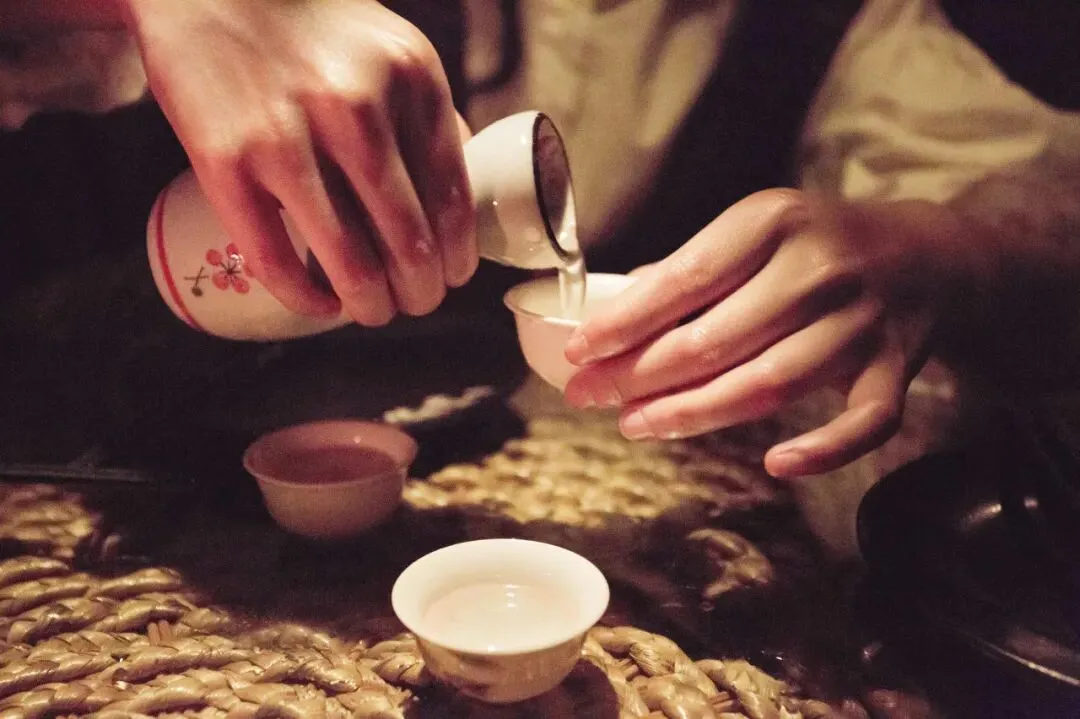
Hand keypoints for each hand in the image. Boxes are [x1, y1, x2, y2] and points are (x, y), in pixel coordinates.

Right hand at [125, 0, 475, 324]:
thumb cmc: (312, 29)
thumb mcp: (393, 50)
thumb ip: (429, 115)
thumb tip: (461, 191)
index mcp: (412, 81)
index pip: (454, 201)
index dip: (458, 258)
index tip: (452, 278)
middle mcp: (357, 110)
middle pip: (409, 244)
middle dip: (419, 294)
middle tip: (413, 304)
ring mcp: (289, 138)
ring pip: (351, 264)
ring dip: (371, 307)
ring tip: (371, 312)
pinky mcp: (226, 164)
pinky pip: (277, 261)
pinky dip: (307, 299)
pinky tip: (320, 305)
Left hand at [563, 189, 965, 477]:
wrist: (931, 254)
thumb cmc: (823, 243)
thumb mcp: (760, 227)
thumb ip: (697, 266)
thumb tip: (617, 311)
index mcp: (774, 222)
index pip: (686, 278)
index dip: (626, 322)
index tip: (579, 351)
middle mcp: (820, 269)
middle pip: (716, 339)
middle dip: (639, 375)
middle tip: (591, 397)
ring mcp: (863, 322)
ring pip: (770, 384)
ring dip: (694, 413)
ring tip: (637, 425)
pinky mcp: (897, 368)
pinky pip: (864, 422)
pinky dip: (823, 450)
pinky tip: (774, 463)